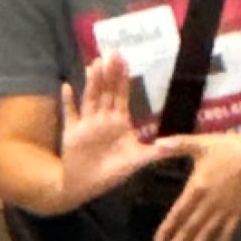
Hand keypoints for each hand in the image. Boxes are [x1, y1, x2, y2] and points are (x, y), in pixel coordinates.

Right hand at [54, 54, 187, 208]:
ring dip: (92, 82)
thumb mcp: (136, 161)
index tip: (124, 60)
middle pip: (106, 92)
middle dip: (109, 73)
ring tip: (95, 64)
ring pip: (90, 98)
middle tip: (111, 53)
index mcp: (118, 122)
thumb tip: (174, 147)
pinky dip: (68, 102)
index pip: (121, 95)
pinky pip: (70, 115)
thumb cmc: (111, 173)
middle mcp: (102, 119)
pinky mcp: (71, 133)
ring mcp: (86, 124)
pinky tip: (66, 86)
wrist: (84, 187)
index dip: (123, 78)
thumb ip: (155, 152)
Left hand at [151, 127, 240, 240]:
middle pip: (190, 228)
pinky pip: (229, 230)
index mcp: (197, 188)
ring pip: (207, 233)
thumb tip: (154, 144)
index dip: (167, 229)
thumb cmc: (229, 146)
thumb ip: (178, 144)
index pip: (178, 213)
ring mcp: (225, 208)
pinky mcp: (239, 209)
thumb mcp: (201, 143)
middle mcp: (209, 202)